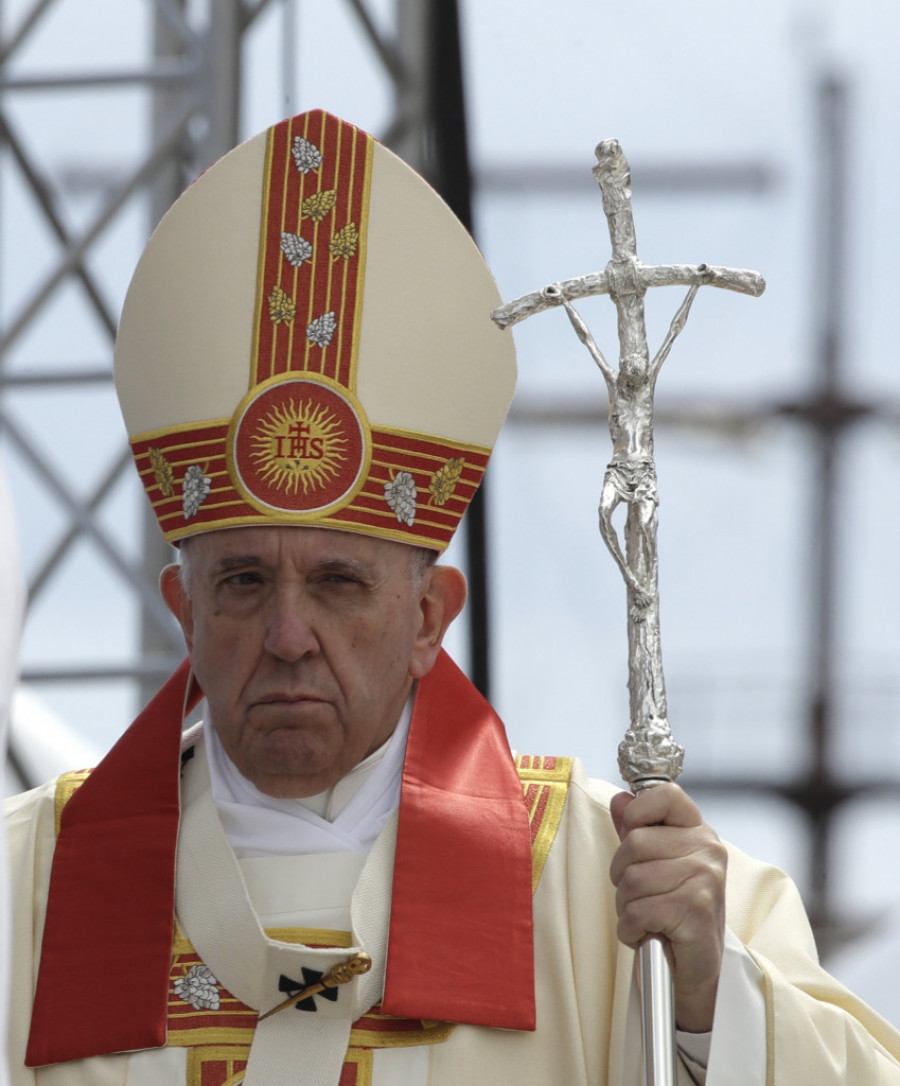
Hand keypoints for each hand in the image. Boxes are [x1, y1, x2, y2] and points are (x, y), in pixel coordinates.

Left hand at [609, 783, 726, 1032]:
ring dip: (626, 906)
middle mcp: (707, 849)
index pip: (665, 794)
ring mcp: (705, 879)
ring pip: (632, 879)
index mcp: (698, 831)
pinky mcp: (696, 911)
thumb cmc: (673, 911)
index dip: (638, 812)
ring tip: (646, 917)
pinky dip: (630, 929)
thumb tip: (621, 799)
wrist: (696, 969)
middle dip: (622, 875)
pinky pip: (637, 911)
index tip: (633, 834)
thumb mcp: (655, 864)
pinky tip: (646, 934)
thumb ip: (637, 829)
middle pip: (634, 842)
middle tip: (640, 896)